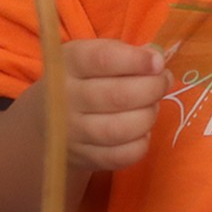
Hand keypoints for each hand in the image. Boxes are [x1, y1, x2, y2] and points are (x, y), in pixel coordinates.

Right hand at [64, 40, 168, 172]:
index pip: (102, 60)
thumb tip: (157, 59)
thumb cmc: (84, 81)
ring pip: (123, 128)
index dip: (136, 61)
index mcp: (68, 64)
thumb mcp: (94, 56)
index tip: (158, 62)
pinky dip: (142, 143)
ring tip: (152, 106)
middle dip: (153, 88)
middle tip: (163, 82)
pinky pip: (124, 155)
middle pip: (119, 96)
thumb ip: (126, 54)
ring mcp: (73, 132)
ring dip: (149, 115)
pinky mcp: (85, 158)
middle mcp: (64, 99)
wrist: (48, 123)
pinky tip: (141, 131)